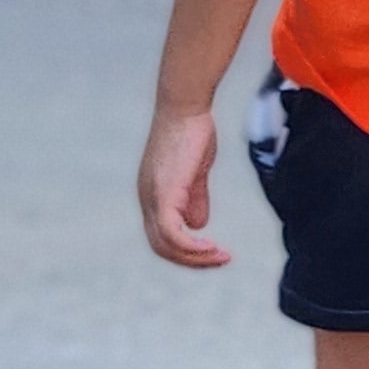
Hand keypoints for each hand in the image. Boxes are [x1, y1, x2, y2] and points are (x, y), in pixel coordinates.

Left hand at [139, 102, 229, 268]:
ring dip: (196, 257)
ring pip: (166, 245)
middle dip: (192, 260)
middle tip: (221, 260)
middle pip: (161, 247)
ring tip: (222, 256)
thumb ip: (196, 198)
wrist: (185, 107)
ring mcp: (152, 197)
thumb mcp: (196, 172)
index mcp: (152, 195)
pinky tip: (211, 246)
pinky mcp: (164, 194)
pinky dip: (191, 246)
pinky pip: (172, 233)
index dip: (187, 250)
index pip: (162, 237)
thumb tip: (198, 225)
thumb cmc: (192, 131)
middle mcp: (147, 199)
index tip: (215, 252)